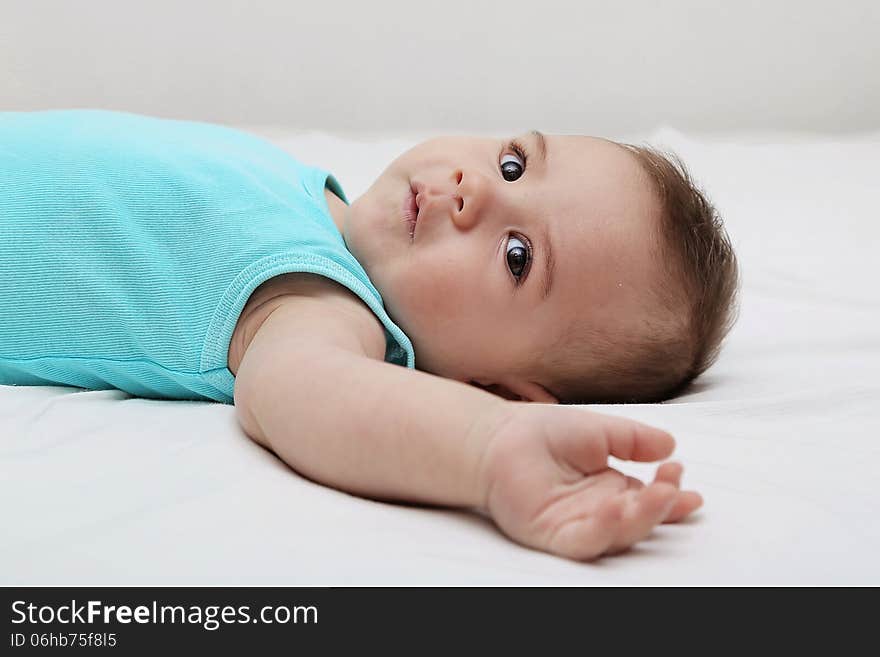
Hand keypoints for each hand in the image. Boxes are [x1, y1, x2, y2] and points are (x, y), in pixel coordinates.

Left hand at [476, 403, 701, 560]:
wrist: (499, 437)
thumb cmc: (544, 433)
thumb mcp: (600, 430)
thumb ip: (633, 438)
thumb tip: (669, 445)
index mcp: (613, 488)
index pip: (650, 499)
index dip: (673, 497)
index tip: (689, 485)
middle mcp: (599, 510)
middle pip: (641, 520)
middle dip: (663, 505)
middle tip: (674, 484)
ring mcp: (578, 525)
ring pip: (619, 535)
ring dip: (642, 518)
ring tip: (659, 494)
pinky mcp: (553, 535)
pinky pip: (585, 541)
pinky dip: (604, 529)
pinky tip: (616, 508)